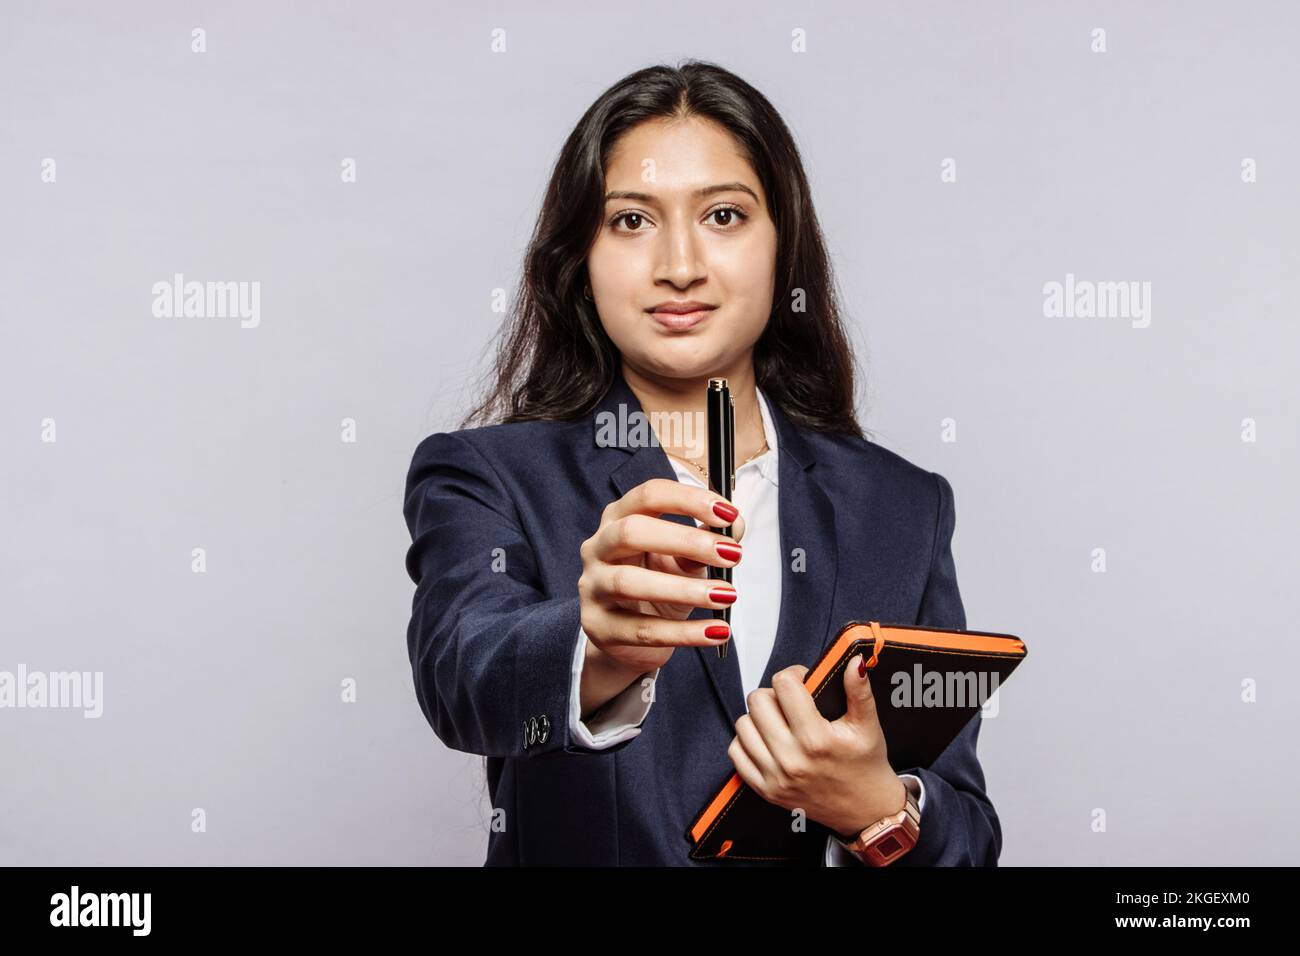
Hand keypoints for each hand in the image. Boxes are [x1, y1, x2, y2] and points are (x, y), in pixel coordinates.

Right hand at [578, 478, 745, 676]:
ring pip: (630, 582)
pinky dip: (684, 632)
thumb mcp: (685, 560)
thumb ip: (707, 541)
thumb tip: (734, 527)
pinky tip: (715, 631)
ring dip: (685, 589)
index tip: (728, 513)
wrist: (630, 639)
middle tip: (731, 554)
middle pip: (632, 532)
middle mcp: (598, 547)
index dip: (688, 500)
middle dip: (686, 540)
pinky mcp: (598, 627)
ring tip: (726, 595)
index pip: (648, 495)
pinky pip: (642, 630)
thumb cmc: (658, 586)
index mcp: (619, 518)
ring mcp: (592, 587)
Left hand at [727, 656, 906, 837]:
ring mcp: (775, 776)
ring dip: (759, 717)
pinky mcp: (765, 790)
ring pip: (743, 725)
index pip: (784, 686)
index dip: (793, 675)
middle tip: (790, 702)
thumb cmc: (865, 766)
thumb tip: (854, 662)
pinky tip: (767, 740)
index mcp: (816, 739)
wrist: (865, 811)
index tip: (803, 681)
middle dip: (774, 694)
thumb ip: (859, 691)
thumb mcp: (868, 726)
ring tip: (780, 721)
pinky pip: (736, 753)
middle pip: (758, 701)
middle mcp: (791, 759)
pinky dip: (747, 741)